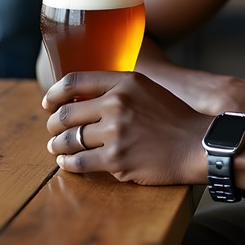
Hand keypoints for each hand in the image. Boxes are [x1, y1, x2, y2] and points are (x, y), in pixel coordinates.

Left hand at [43, 70, 211, 185]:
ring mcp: (116, 132)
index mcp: (125, 82)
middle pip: (66, 113)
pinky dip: (68, 163)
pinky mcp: (117, 159)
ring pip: (69, 139)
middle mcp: (118, 104)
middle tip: (53, 131)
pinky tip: (67, 162)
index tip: (48, 103)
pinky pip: (79, 162)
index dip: (54, 93)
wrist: (197, 144)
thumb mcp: (147, 89)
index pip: (75, 81)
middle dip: (53, 124)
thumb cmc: (173, 117)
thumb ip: (118, 89)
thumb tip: (81, 98)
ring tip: (57, 147)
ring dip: (57, 145)